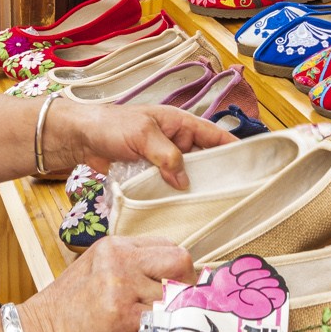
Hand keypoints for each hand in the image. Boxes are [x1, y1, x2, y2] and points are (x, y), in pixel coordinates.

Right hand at [21, 235, 192, 331]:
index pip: (167, 246)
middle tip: (177, 301)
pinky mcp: (124, 315)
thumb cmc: (69, 307)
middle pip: (179, 260)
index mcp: (114, 245)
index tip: (174, 286)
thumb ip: (130, 265)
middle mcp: (120, 260)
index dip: (176, 268)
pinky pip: (163, 318)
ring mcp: (122, 286)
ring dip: (171, 310)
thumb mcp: (96, 269)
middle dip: (186, 282)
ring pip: (174, 294)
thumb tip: (168, 275)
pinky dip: (164, 327)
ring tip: (154, 320)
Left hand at [43, 99, 234, 190]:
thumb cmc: (111, 126)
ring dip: (192, 187)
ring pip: (187, 175)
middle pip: (204, 159)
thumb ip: (166, 156)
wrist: (81, 138)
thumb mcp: (142, 136)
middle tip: (229, 194)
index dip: (233, 147)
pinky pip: (169, 184)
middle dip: (214, 175)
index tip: (250, 163)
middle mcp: (176, 140)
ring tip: (207, 206)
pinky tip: (181, 208)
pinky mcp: (151, 173)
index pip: (214, 134)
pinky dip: (174, 194)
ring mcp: (163, 158)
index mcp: (180, 123)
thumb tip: (184, 180)